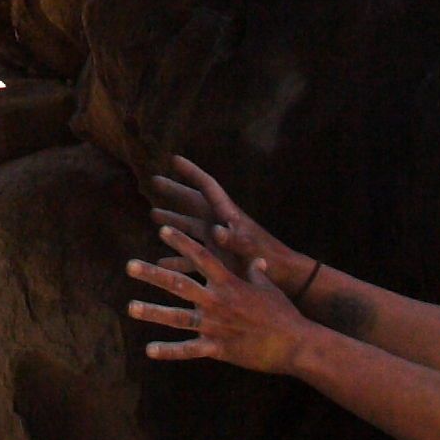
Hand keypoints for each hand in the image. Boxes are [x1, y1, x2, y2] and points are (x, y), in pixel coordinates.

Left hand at [128, 228, 311, 374]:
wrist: (295, 344)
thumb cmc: (285, 314)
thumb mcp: (269, 288)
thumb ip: (256, 274)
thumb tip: (256, 261)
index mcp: (229, 283)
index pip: (201, 256)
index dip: (182, 242)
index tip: (163, 230)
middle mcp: (217, 302)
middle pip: (179, 284)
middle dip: (153, 274)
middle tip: (129, 265)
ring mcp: (215, 326)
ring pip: (177, 318)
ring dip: (152, 312)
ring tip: (130, 307)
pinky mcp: (218, 349)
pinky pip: (189, 350)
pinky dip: (169, 351)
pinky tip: (149, 350)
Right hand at [147, 156, 307, 290]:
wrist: (285, 280)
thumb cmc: (271, 261)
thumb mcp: (252, 248)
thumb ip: (235, 239)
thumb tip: (216, 231)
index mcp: (228, 215)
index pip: (208, 187)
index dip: (191, 172)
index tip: (173, 159)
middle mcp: (220, 224)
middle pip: (193, 203)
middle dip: (175, 192)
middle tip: (153, 181)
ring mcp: (218, 243)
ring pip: (190, 227)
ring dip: (173, 221)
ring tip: (154, 213)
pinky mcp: (217, 261)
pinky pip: (192, 257)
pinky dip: (177, 259)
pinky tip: (161, 263)